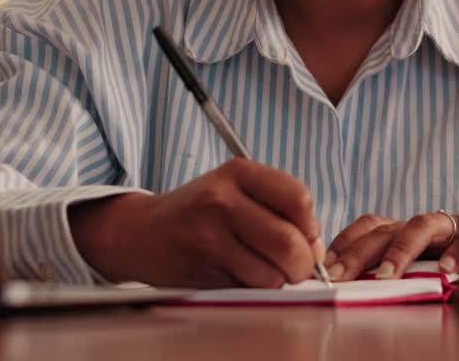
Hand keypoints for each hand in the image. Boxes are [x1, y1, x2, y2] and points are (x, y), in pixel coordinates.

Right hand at [68, 158, 323, 288]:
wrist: (140, 232)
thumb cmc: (198, 211)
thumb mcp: (235, 189)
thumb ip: (279, 207)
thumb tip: (317, 247)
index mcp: (238, 172)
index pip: (298, 198)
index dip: (312, 226)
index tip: (308, 237)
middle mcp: (222, 199)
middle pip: (289, 241)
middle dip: (303, 263)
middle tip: (298, 266)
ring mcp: (210, 235)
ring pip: (272, 272)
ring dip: (278, 279)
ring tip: (264, 268)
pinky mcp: (202, 267)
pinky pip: (249, 287)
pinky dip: (255, 288)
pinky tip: (241, 274)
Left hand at [324, 212, 458, 281]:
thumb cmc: (457, 259)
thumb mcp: (420, 266)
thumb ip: (390, 272)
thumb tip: (348, 287)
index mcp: (403, 229)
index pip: (366, 227)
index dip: (344, 243)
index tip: (324, 267)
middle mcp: (422, 224)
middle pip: (384, 229)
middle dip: (359, 252)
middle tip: (340, 276)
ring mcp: (453, 227)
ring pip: (420, 227)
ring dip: (401, 251)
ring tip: (387, 276)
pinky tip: (449, 272)